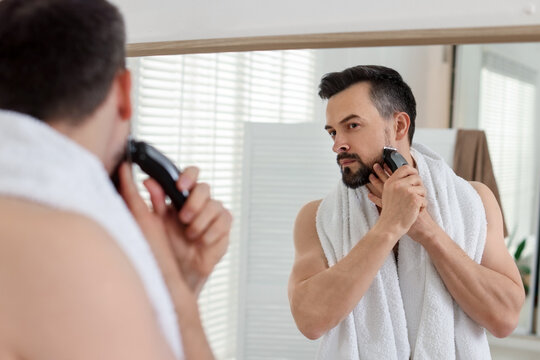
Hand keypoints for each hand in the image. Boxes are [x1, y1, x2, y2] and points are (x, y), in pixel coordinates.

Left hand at [118, 162, 231, 295]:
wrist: (180, 269)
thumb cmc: (167, 243)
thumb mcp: (157, 221)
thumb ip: (154, 200)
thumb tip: (148, 180)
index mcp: (183, 195)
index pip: (192, 173)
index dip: (188, 176)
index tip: (179, 185)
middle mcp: (201, 201)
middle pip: (205, 188)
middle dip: (194, 203)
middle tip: (183, 218)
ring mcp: (214, 212)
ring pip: (215, 205)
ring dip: (200, 222)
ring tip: (190, 235)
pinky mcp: (224, 225)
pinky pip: (224, 221)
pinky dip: (210, 233)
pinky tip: (201, 241)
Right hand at [367, 163, 425, 237]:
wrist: (390, 226)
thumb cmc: (390, 213)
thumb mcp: (387, 194)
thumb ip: (395, 184)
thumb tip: (405, 176)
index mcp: (391, 182)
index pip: (405, 168)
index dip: (412, 171)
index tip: (415, 176)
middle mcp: (398, 184)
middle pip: (417, 178)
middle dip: (419, 187)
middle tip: (415, 197)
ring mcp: (406, 191)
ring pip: (422, 189)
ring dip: (421, 198)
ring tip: (414, 206)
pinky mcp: (414, 199)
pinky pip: (424, 199)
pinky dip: (422, 207)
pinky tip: (415, 212)